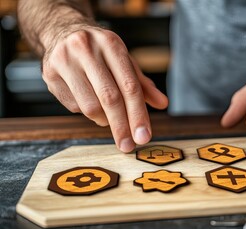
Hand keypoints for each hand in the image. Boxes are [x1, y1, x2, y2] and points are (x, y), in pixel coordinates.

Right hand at [42, 26, 167, 151]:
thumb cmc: (100, 52)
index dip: (138, 114)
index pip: (129, 86)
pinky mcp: (49, 74)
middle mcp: (86, 48)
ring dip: (104, 119)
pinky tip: (89, 100)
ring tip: (108, 116)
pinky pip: (73, 106)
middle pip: (109, 98)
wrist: (62, 32)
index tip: (144, 136)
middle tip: (128, 146)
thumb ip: (143, 84)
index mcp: (111, 44)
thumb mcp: (124, 62)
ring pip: (89, 106)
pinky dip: (86, 112)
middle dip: (121, 126)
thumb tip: (163, 104)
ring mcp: (64, 60)